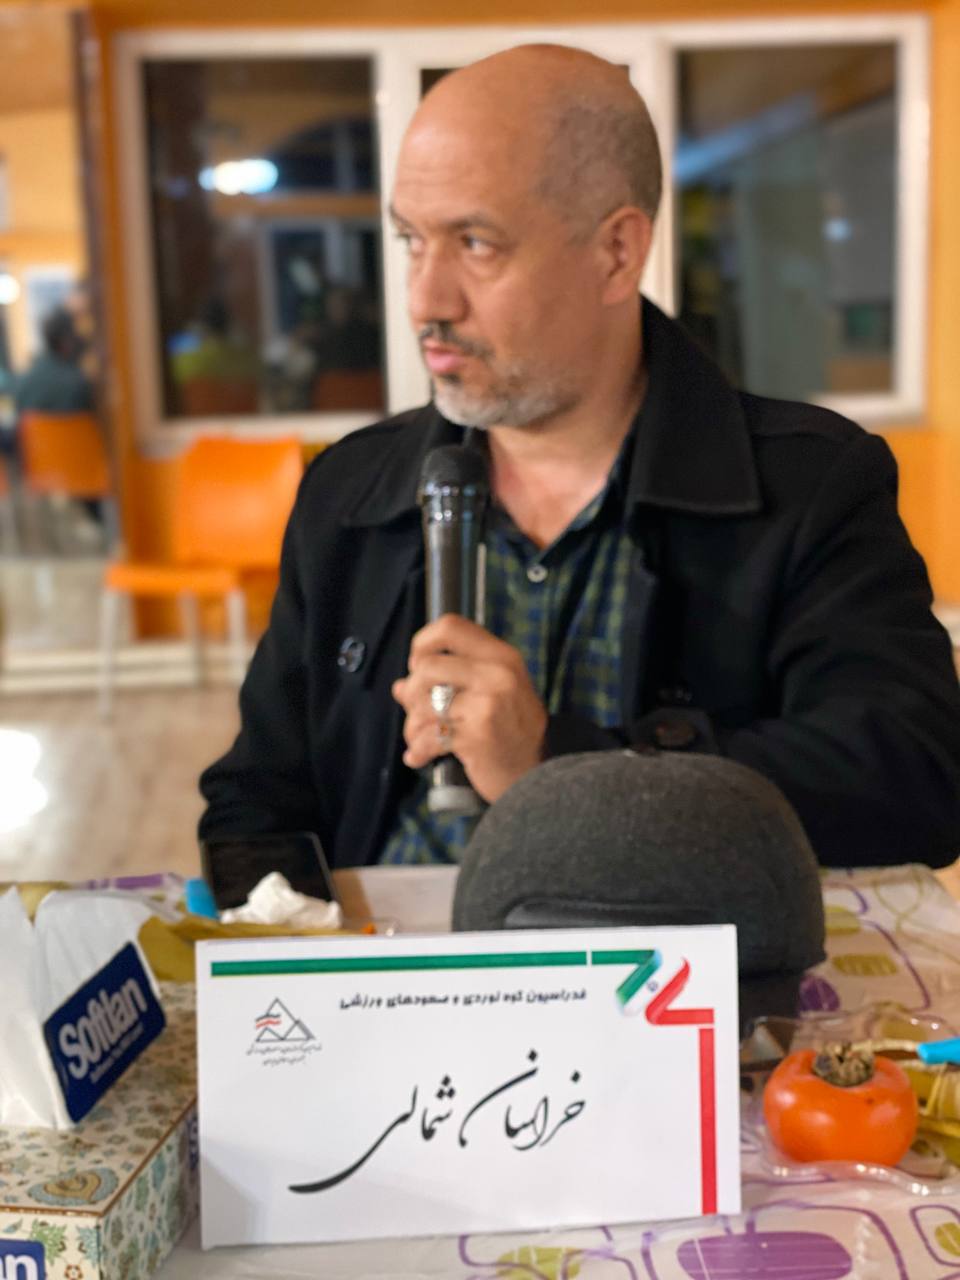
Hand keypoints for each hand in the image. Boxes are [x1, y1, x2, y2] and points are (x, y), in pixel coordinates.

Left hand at [391, 614, 547, 803]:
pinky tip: (419, 757)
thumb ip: (450, 682)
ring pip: (422, 702)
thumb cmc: (511, 731)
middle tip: (419, 710)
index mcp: (502, 656)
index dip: (422, 643)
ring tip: (419, 737)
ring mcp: (488, 705)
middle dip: (412, 693)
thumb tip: (399, 686)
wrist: (537, 775)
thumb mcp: (493, 694)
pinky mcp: (476, 736)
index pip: (450, 627)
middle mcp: (497, 675)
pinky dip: (418, 750)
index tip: (417, 665)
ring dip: (412, 725)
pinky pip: (429, 736)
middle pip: (426, 666)